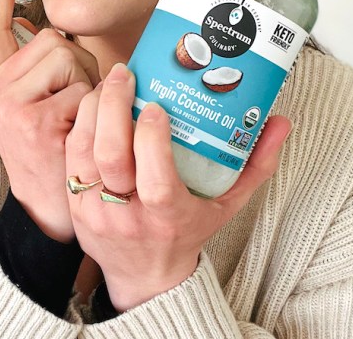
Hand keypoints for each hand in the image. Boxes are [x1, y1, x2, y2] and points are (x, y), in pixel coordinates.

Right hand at [0, 0, 100, 242]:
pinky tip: (78, 135)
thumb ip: (41, 74)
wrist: (51, 208)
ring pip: (68, 57)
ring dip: (86, 85)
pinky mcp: (32, 120)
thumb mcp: (36, 110)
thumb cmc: (53, 155)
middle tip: (71, 108)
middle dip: (76, 66)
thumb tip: (65, 40)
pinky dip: (92, 109)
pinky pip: (82, 89)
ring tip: (75, 121)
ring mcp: (10, 105)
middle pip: (53, 40)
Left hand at [65, 63, 289, 310]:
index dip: (152, 139)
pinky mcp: (74, 205)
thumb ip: (256, 165)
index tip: (158, 107)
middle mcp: (128, 216)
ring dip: (93, 109)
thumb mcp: (228, 206)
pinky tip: (95, 103)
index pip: (156, 178)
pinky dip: (81, 125)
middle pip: (111, 156)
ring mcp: (96, 211)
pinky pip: (71, 157)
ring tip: (110, 82)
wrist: (144, 277)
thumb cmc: (188, 233)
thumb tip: (281, 122)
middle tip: (125, 74)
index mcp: (168, 218)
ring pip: (84, 151)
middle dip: (113, 107)